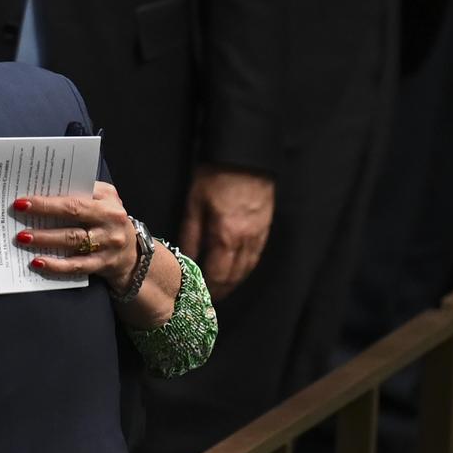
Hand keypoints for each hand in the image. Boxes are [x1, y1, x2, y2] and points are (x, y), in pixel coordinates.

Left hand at [12, 181, 138, 291]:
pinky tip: (38, 262)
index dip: (49, 198)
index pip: (76, 196)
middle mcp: (109, 220)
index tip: (24, 199)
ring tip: (23, 237)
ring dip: (45, 238)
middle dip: (44, 211)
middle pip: (73, 214)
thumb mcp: (104, 201)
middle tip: (19, 211)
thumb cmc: (108, 221)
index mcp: (107, 200)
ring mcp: (107, 243)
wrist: (132, 255)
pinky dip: (56, 265)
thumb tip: (44, 192)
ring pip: (72, 240)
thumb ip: (82, 193)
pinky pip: (76, 265)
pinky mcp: (102, 264)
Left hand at [179, 164, 273, 299]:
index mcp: (226, 236)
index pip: (218, 274)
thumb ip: (190, 235)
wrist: (244, 156)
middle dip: (223, 289)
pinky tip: (238, 269)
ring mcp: (259, 234)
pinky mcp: (266, 226)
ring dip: (236, 281)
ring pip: (249, 267)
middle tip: (210, 297)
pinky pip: (257, 254)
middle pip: (235, 275)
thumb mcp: (194, 204)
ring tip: (223, 288)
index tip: (199, 293)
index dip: (209, 288)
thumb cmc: (214, 177)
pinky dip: (246, 267)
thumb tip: (186, 258)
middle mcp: (246, 240)